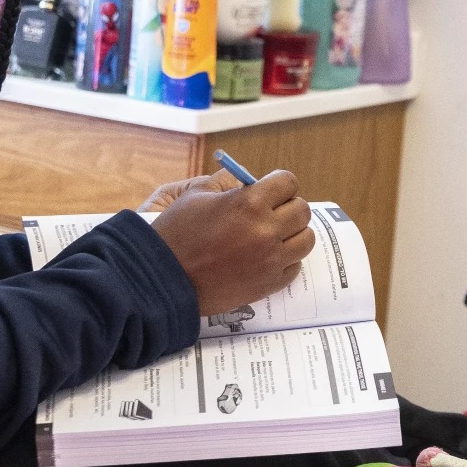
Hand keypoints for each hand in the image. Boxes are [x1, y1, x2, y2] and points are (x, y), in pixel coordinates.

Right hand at [149, 169, 313, 315]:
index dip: (280, 184)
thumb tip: (250, 182)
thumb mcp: (196, 195)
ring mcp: (270, 260)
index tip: (272, 189)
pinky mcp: (268, 284)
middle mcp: (265, 231)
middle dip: (288, 207)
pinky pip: (295, 266)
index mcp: (249, 202)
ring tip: (274, 235)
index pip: (288, 182)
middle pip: (302, 210)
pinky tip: (267, 257)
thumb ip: (227, 185)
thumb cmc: (175, 234)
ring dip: (293, 234)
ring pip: (305, 240)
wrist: (162, 280)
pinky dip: (286, 260)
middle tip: (272, 212)